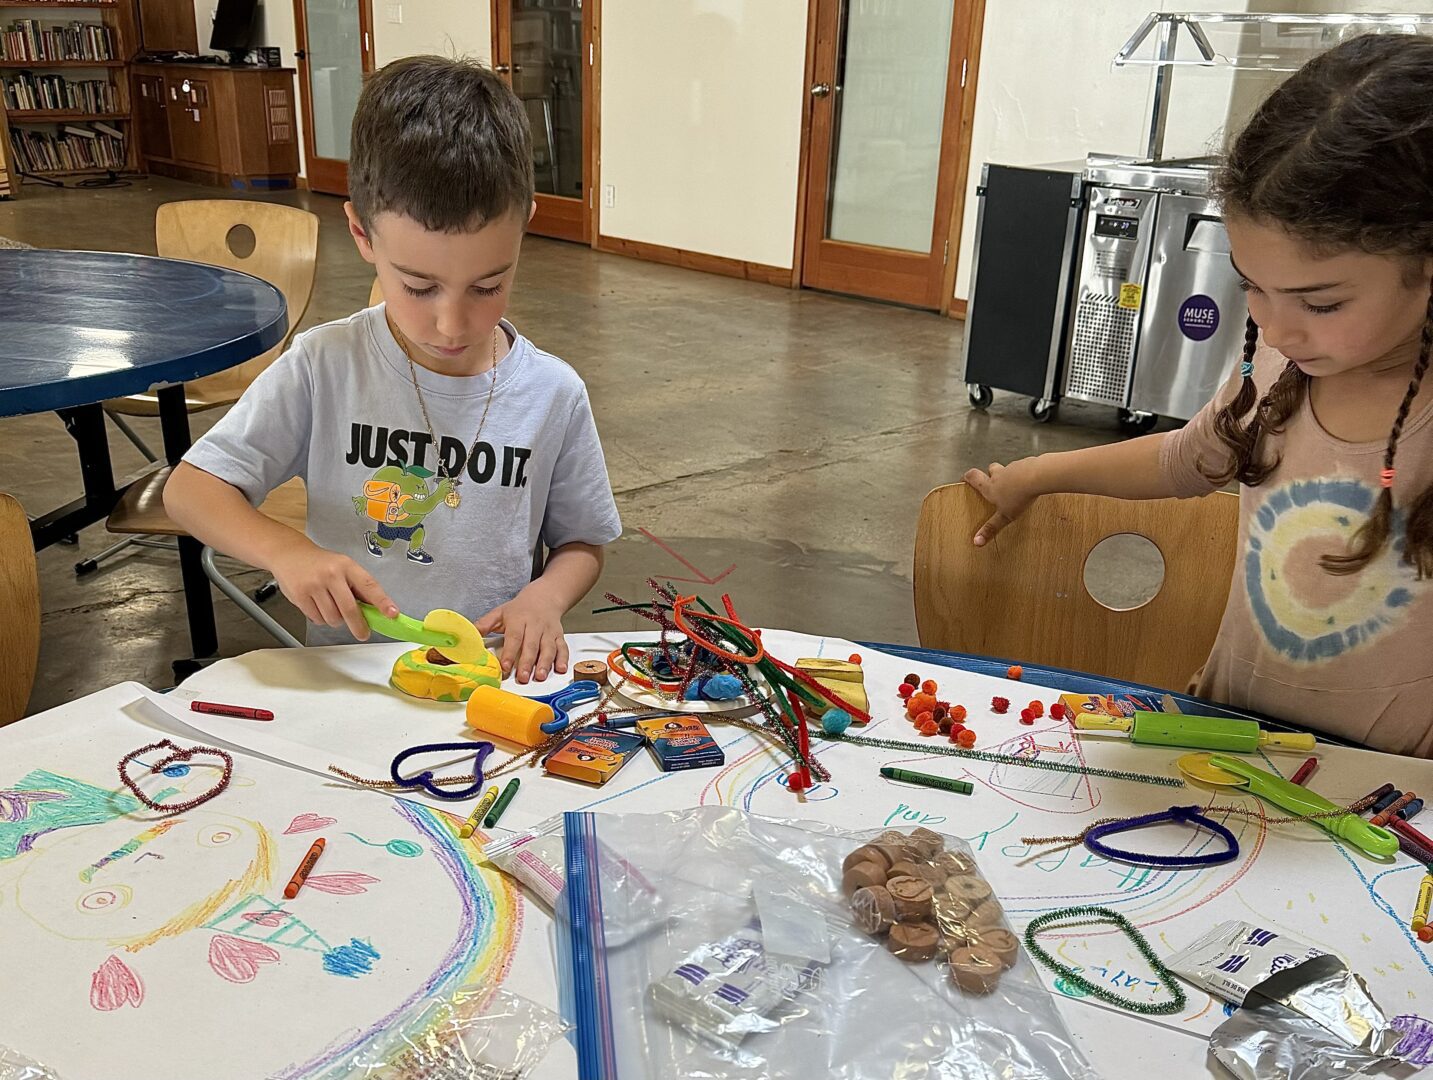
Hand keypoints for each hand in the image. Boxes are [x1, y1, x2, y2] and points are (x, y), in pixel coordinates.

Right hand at [269, 542, 397, 639]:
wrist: (289, 554)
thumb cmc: (321, 563)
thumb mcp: (343, 567)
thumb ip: (358, 587)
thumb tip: (376, 610)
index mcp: (347, 566)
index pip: (369, 585)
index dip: (382, 601)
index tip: (392, 613)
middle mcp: (331, 575)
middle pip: (349, 609)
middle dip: (358, 625)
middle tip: (363, 633)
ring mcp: (314, 586)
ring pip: (333, 618)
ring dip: (336, 620)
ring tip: (331, 606)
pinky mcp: (300, 596)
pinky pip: (317, 619)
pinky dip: (321, 618)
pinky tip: (317, 605)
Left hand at [475, 588, 569, 683]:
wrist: (544, 597)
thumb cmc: (520, 608)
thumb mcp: (500, 612)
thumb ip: (485, 624)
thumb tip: (469, 635)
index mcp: (518, 619)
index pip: (514, 637)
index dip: (510, 653)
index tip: (505, 666)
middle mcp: (535, 625)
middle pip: (531, 645)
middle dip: (527, 662)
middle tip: (522, 677)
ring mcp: (548, 631)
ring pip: (548, 648)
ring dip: (544, 663)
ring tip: (539, 676)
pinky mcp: (559, 635)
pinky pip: (562, 647)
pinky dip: (563, 658)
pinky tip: (560, 669)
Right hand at [963, 459, 1040, 546]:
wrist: (1037, 477)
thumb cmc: (1019, 495)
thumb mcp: (1004, 516)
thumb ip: (991, 528)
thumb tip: (977, 541)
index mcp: (989, 486)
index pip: (973, 476)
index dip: (967, 477)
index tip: (965, 478)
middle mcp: (999, 474)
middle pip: (990, 469)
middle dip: (990, 474)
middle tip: (992, 481)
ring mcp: (1013, 467)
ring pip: (1007, 469)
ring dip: (1009, 475)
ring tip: (1015, 486)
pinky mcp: (1027, 464)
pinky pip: (1023, 468)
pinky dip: (1024, 474)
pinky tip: (1030, 482)